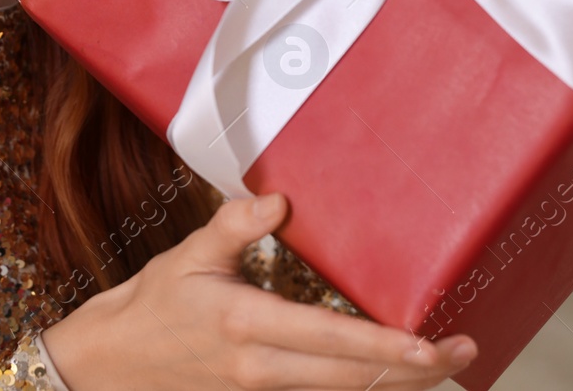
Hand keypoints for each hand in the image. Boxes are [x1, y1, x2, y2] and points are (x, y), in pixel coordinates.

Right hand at [39, 192, 476, 389]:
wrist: (107, 365)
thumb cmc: (149, 306)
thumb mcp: (186, 256)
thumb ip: (235, 225)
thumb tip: (282, 200)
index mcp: (244, 325)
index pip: (331, 342)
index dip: (387, 347)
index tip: (433, 342)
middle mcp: (258, 369)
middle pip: (352, 382)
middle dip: (415, 371)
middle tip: (465, 350)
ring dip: (395, 384)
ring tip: (443, 364)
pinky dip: (360, 386)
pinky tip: (388, 373)